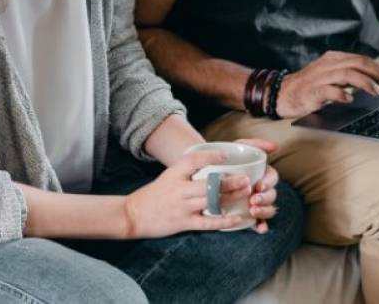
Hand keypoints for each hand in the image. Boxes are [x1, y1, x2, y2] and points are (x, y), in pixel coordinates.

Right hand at [122, 150, 251, 238]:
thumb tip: (209, 165)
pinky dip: (224, 221)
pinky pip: (208, 223)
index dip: (211, 156)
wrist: (132, 214)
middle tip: (246, 179)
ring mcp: (182, 207)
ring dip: (231, 197)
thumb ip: (185, 172)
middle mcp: (179, 189)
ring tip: (246, 194)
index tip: (226, 156)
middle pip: (209, 183)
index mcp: (174, 174)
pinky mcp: (184, 223)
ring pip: (211, 201)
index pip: (194, 160)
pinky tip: (237, 218)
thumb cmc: (152, 195)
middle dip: (230, 181)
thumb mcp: (166, 177)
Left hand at [233, 139, 281, 233]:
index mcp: (263, 173)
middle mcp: (262, 189)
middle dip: (266, 199)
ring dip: (265, 211)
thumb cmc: (227, 158)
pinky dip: (262, 226)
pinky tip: (260, 229)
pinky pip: (259, 222)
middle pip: (272, 194)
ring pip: (268, 209)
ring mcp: (256, 202)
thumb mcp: (239, 147)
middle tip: (254, 200)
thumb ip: (256, 144)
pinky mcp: (248, 214)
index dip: (269, 182)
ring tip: (253, 211)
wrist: (207, 170)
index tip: (259, 185)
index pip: (272, 177)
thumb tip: (276, 146)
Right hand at [275, 51, 378, 118]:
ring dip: (365, 82)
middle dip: (376, 74)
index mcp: (333, 59)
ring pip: (347, 74)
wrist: (282, 94)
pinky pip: (329, 90)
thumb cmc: (309, 87)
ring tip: (376, 91)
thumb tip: (373, 79)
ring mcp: (319, 77)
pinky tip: (349, 99)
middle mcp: (327, 65)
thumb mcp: (329, 75)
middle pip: (357, 63)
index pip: (361, 59)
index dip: (378, 69)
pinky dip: (341, 93)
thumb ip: (347, 74)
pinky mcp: (312, 91)